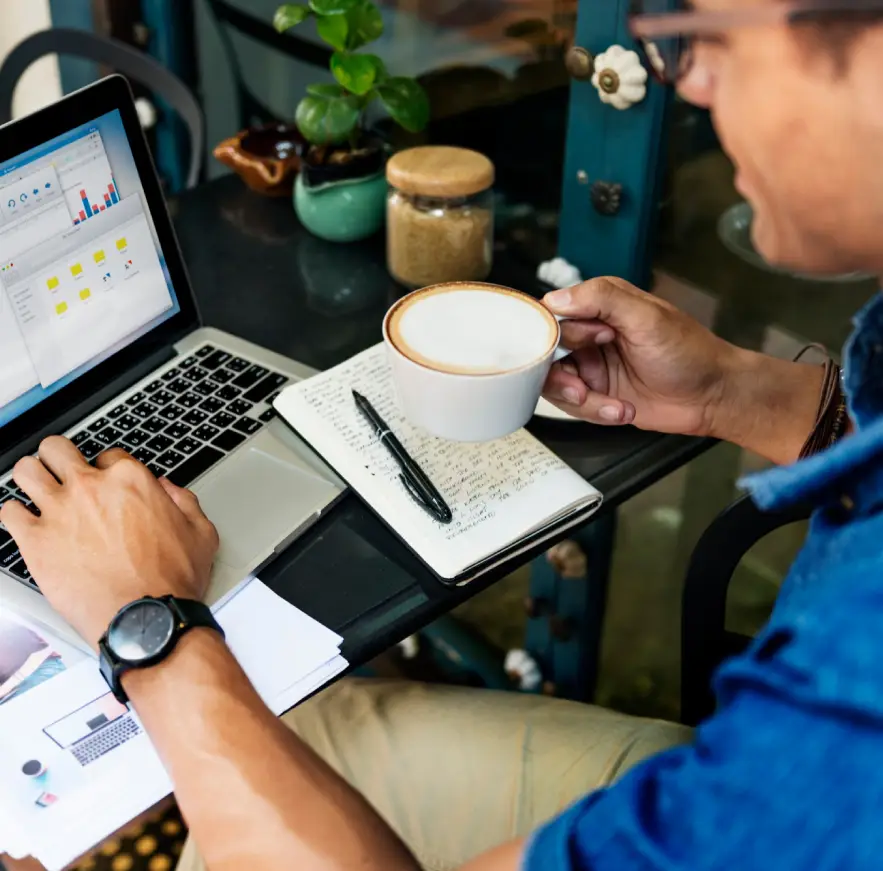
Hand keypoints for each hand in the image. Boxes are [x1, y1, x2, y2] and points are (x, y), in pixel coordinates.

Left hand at [0, 439, 218, 647]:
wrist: (146, 618)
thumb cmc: (172, 580)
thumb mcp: (201, 533)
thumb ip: (185, 502)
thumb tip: (168, 490)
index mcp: (131, 480)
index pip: (107, 456)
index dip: (107, 470)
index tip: (106, 485)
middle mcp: (91, 488)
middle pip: (57, 449)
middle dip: (59, 458)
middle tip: (63, 473)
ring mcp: (59, 512)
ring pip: (26, 471)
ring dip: (31, 477)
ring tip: (37, 490)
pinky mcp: (35, 541)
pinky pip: (8, 512)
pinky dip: (14, 515)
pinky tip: (25, 524)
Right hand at [542, 276, 737, 434]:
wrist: (713, 397)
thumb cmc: (689, 352)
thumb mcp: (647, 317)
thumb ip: (601, 299)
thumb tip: (555, 299)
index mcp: (600, 305)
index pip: (552, 315)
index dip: (555, 336)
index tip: (579, 347)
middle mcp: (590, 334)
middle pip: (546, 353)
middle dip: (560, 376)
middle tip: (582, 388)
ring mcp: (592, 366)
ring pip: (555, 384)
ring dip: (579, 399)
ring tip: (609, 404)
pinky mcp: (597, 394)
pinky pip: (574, 407)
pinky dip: (595, 412)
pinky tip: (622, 409)